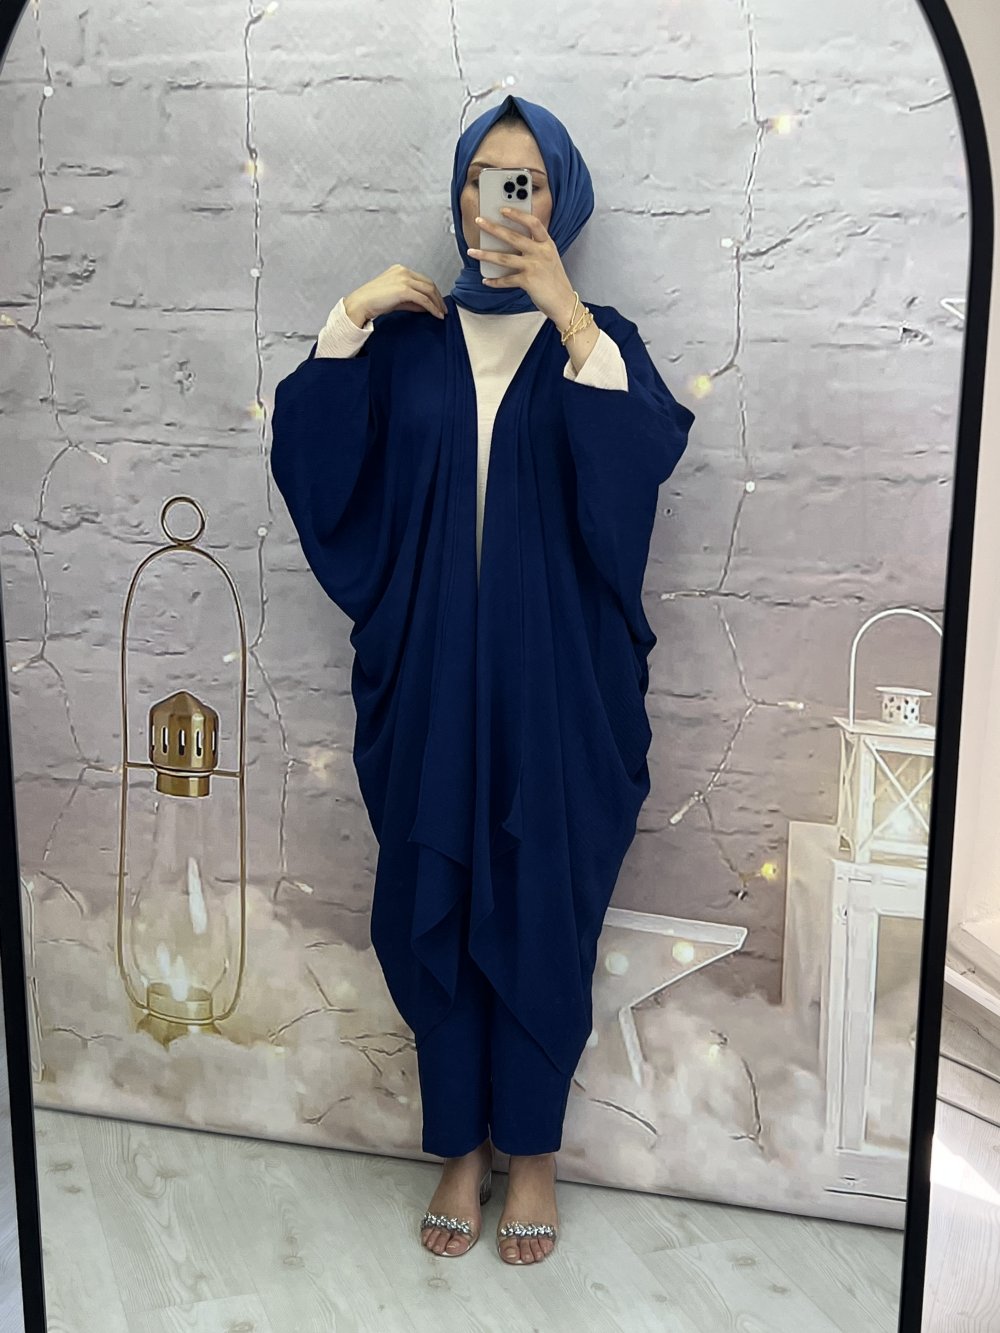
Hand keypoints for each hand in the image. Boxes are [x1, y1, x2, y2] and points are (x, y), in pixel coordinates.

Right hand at [345, 264, 447, 325]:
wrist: (361, 304)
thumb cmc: (374, 302)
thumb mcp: (395, 298)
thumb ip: (411, 300)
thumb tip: (425, 306)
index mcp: (400, 270)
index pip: (422, 280)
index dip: (433, 292)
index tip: (437, 303)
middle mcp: (404, 271)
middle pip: (428, 283)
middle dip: (438, 297)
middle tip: (443, 309)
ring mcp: (404, 279)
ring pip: (428, 290)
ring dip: (437, 303)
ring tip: (441, 313)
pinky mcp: (404, 289)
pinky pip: (424, 299)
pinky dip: (432, 307)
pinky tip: (436, 315)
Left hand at [468, 210, 576, 325]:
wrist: (564, 303)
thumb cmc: (555, 281)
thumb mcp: (549, 259)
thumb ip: (535, 249)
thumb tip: (510, 244)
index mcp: (547, 244)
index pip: (533, 223)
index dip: (518, 214)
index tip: (503, 209)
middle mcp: (541, 252)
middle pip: (513, 236)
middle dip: (493, 228)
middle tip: (479, 221)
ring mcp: (534, 266)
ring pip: (504, 258)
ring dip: (485, 254)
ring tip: (472, 251)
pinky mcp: (528, 282)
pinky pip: (506, 280)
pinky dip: (495, 282)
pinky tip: (486, 281)